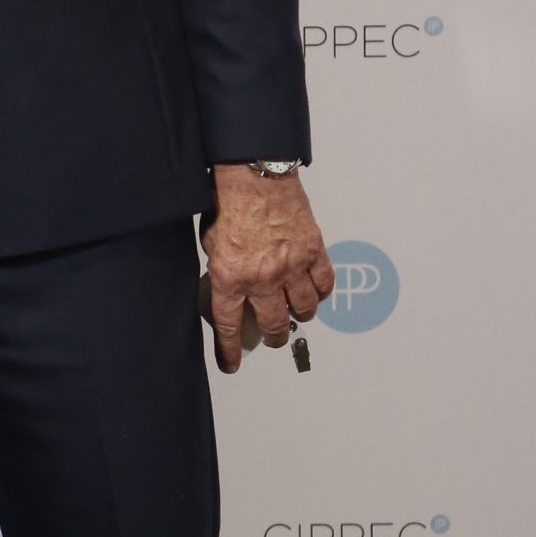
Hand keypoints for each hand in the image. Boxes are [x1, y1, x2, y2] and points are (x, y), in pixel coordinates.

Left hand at [201, 165, 333, 375]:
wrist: (255, 172)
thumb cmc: (230, 200)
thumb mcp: (211, 241)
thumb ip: (223, 268)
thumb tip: (230, 286)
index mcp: (230, 276)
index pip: (229, 325)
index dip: (230, 350)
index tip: (231, 363)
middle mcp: (262, 277)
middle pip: (274, 324)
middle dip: (274, 336)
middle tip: (273, 337)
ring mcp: (291, 266)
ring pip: (304, 310)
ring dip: (300, 317)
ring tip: (296, 315)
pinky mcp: (313, 251)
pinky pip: (324, 285)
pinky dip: (321, 293)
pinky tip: (314, 292)